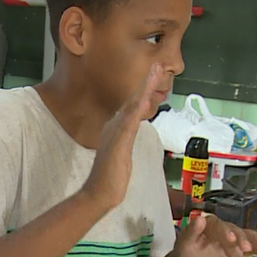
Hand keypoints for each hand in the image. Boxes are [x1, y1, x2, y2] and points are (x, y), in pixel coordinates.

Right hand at [80, 64, 161, 208]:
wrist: (99, 191)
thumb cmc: (110, 176)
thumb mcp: (122, 153)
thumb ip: (125, 140)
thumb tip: (129, 132)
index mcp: (117, 128)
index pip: (133, 105)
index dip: (143, 89)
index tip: (153, 74)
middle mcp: (115, 126)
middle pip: (133, 100)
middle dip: (146, 82)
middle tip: (157, 65)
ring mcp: (116, 133)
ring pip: (132, 106)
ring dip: (144, 89)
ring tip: (154, 73)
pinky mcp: (118, 143)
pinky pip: (129, 123)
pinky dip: (136, 109)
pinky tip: (143, 99)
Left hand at [173, 214, 256, 256]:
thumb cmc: (184, 251)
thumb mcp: (184, 242)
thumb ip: (192, 231)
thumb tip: (200, 218)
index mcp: (209, 224)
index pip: (219, 225)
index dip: (225, 231)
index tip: (231, 239)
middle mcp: (223, 228)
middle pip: (235, 230)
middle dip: (241, 238)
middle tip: (245, 248)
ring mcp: (232, 239)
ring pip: (246, 237)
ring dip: (255, 242)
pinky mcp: (238, 249)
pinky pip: (250, 248)